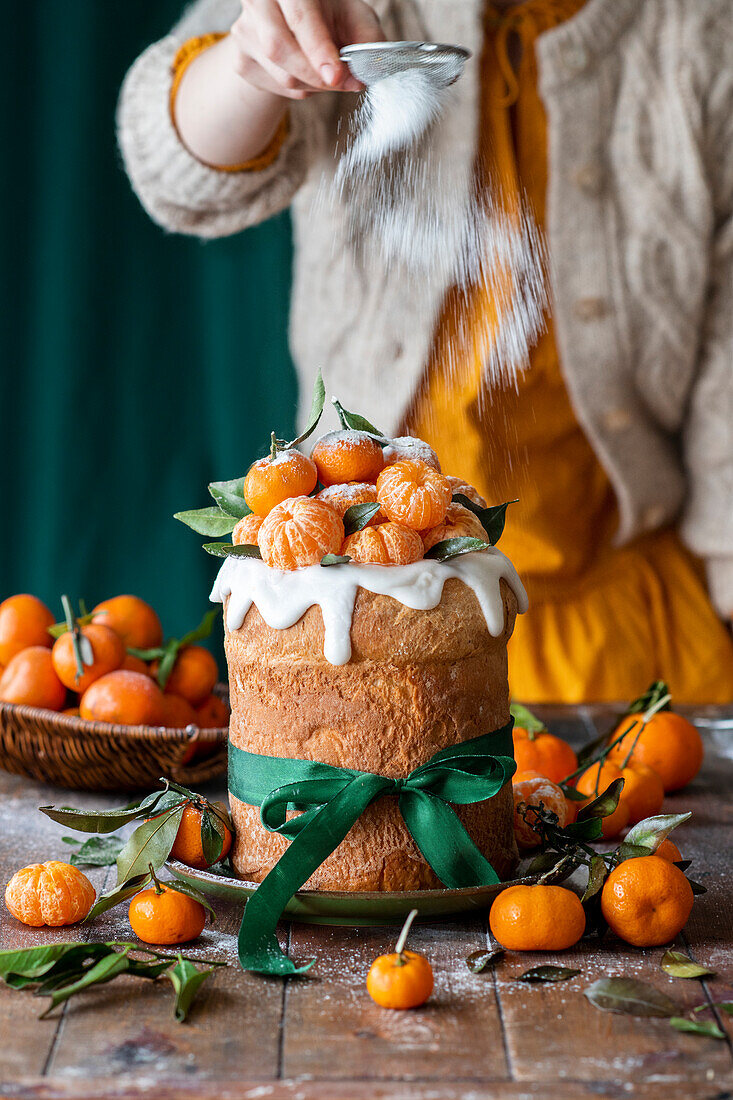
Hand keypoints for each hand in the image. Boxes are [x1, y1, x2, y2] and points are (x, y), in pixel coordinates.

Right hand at [230, 0, 385, 99]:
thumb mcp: (354, 18)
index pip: (300, 17)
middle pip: (279, 48)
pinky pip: (277, 88)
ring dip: (314, 85)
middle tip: (341, 82)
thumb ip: (367, 41)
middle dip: (315, 75)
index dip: (318, 49)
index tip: (336, 75)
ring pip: (282, 75)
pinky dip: (302, 90)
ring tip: (327, 71)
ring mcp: (245, 31)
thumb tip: (366, 74)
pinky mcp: (241, 60)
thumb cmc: (328, 16)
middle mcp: (259, 2)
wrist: (293, 24)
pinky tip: (307, 73)